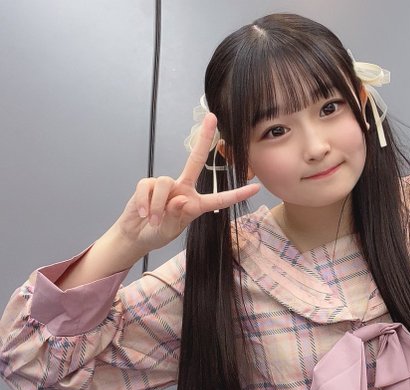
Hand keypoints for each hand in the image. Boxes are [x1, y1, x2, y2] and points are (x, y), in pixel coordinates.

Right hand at [115, 113, 259, 252]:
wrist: (136, 235)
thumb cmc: (159, 231)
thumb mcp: (173, 228)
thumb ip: (179, 215)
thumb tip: (181, 198)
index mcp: (195, 202)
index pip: (219, 198)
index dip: (237, 194)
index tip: (256, 188)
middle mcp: (183, 188)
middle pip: (195, 160)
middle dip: (204, 138)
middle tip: (212, 117)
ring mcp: (165, 185)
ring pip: (164, 182)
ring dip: (158, 205)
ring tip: (154, 220)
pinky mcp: (146, 184)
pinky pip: (147, 188)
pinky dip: (145, 203)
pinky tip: (143, 214)